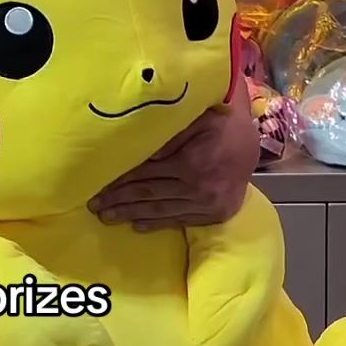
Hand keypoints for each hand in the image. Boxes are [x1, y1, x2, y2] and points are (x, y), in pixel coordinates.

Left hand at [89, 79, 259, 230]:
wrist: (251, 140)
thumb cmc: (218, 121)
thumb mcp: (193, 119)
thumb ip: (166, 135)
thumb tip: (136, 150)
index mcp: (190, 163)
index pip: (145, 175)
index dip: (119, 182)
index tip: (97, 188)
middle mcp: (197, 188)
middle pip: (149, 195)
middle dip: (119, 201)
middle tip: (94, 208)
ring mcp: (207, 204)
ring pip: (162, 211)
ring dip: (133, 215)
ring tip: (109, 218)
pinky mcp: (215, 214)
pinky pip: (181, 220)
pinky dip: (158, 223)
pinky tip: (139, 226)